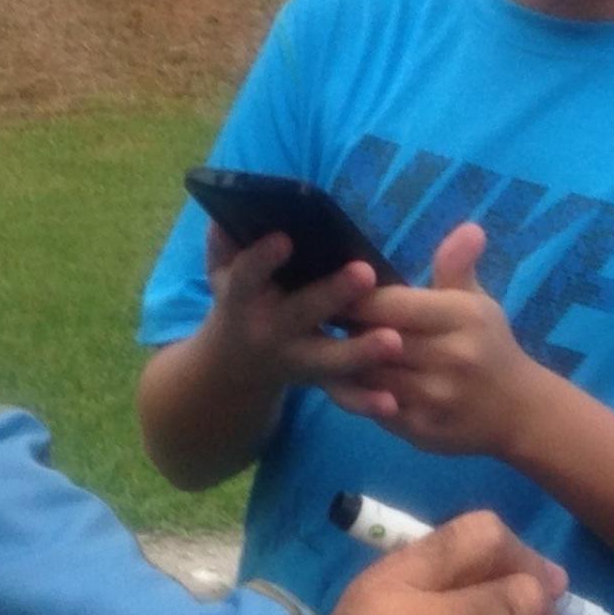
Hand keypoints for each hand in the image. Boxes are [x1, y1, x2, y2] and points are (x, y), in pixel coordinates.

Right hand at [199, 225, 399, 404]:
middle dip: (332, 295)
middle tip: (365, 273)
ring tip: (393, 341)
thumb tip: (226, 213)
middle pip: (300, 313)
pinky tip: (391, 401)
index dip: (262, 259)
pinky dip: (366, 401)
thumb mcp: (220, 275)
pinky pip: (344, 395)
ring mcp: (295, 361)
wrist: (232, 369)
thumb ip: (222, 244)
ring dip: (360, 352)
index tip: (284, 239)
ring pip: (328, 360)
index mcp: (240, 301)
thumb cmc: (236, 303)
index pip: (247, 276)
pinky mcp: (318, 382)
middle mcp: (269, 332)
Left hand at [341, 225, 552, 456]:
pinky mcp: (420, 429)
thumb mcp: (480, 303)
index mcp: (463, 318)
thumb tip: (469, 228)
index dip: (356, 297)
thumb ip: (457, 267)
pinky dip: (352, 393)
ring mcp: (434, 397)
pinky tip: (340, 377)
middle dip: (344, 328)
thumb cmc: (490, 347)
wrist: (519, 412)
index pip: (393, 304)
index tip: (333, 288)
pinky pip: (371, 407)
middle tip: (316, 315)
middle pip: (375, 339)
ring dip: (341, 361)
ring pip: (367, 375)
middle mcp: (450, 357)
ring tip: (320, 344)